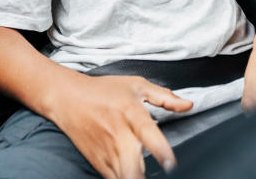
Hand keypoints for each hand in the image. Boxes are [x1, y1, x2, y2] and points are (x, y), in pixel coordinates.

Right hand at [45, 74, 192, 178]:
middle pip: (132, 168)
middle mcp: (119, 135)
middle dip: (143, 176)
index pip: (147, 133)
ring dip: (136, 177)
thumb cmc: (103, 91)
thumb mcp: (136, 85)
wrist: (67, 98)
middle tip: (163, 176)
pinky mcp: (98, 162)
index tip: (170, 163)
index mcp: (131, 113)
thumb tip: (188, 105)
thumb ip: (164, 97)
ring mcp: (107, 152)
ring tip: (144, 174)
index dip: (159, 150)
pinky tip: (133, 174)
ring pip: (125, 178)